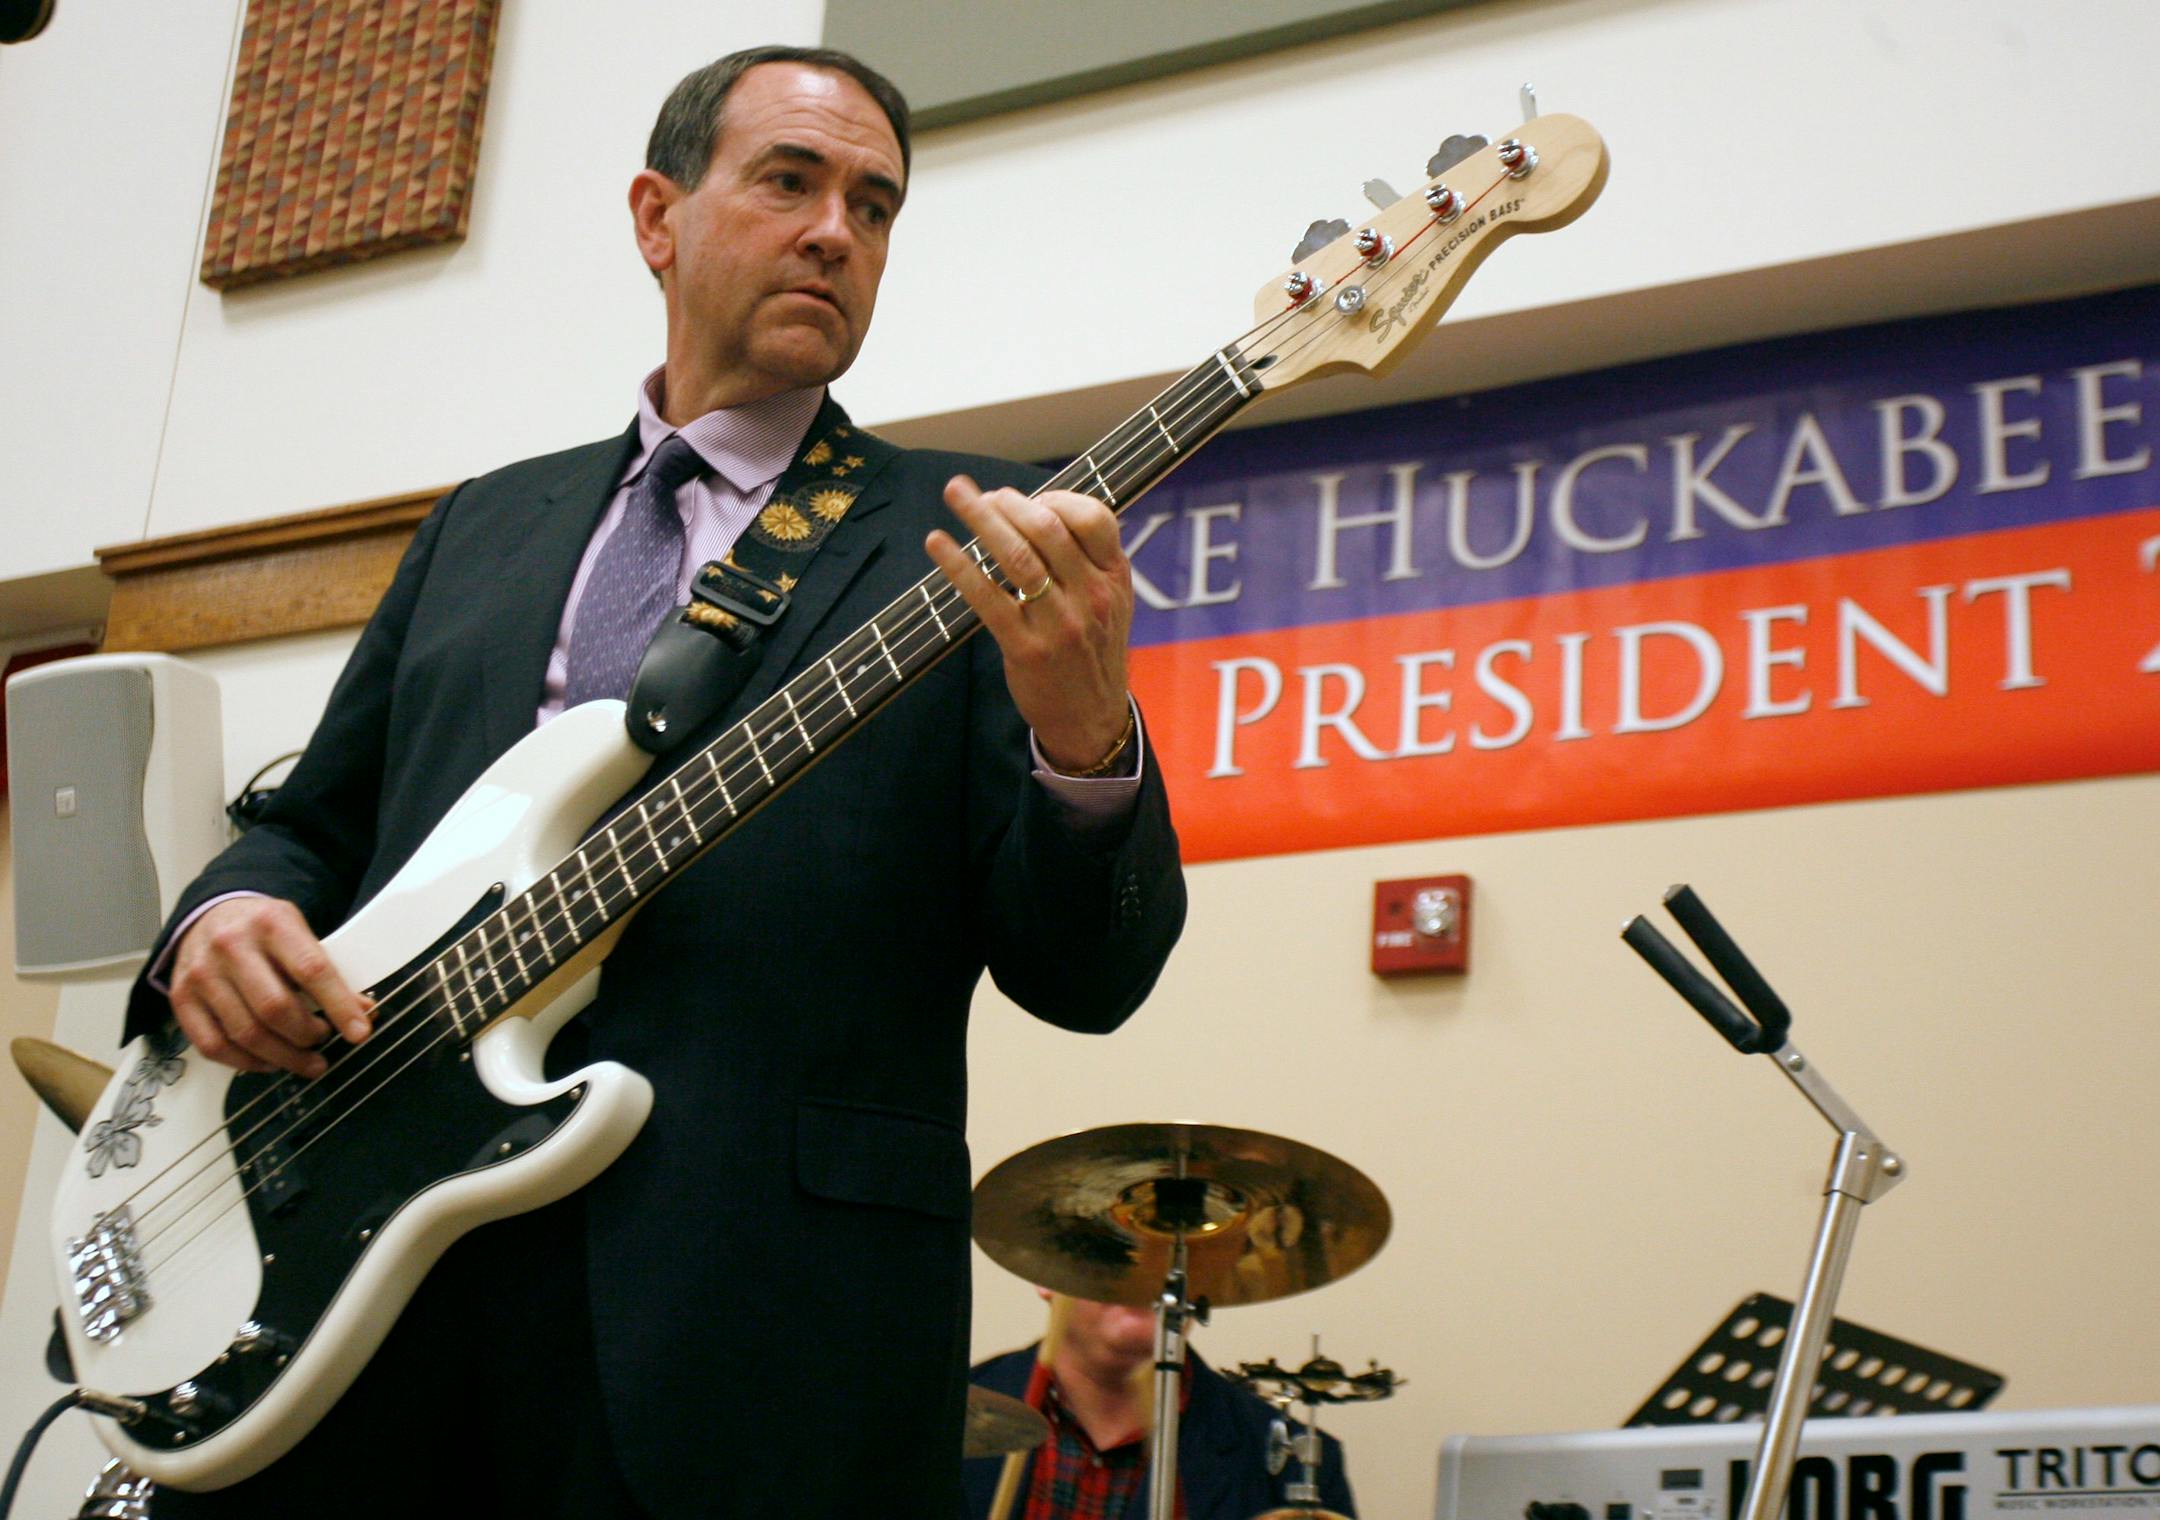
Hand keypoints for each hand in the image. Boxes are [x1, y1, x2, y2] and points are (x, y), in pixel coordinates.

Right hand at [168, 897, 372, 1076]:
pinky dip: (246, 1062)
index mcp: (271, 923)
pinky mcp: (181, 998)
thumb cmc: (263, 930)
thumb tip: (362, 1010)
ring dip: (283, 1056)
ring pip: (245, 1032)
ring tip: (306, 1060)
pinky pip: (213, 1045)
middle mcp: (231, 946)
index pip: (311, 969)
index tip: (360, 1032)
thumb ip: (328, 970)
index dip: (339, 1006)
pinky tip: (269, 1061)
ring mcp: (202, 973)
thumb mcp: (300, 934)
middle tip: (324, 1042)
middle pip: (274, 1008)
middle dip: (307, 1036)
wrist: (211, 915)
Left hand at [926, 476, 1132, 771]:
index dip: (1055, 496)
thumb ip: (1086, 559)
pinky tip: (937, 544)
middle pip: (1047, 529)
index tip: (1025, 499)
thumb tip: (1034, 512)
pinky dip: (958, 565)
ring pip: (1016, 556)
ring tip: (955, 494)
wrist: (1092, 719)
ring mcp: (1060, 623)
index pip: (1094, 517)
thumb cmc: (1091, 652)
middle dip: (1007, 502)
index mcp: (1114, 577)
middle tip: (978, 493)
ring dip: (980, 519)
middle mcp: (1091, 596)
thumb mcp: (1110, 601)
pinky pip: (987, 597)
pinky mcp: (1026, 649)